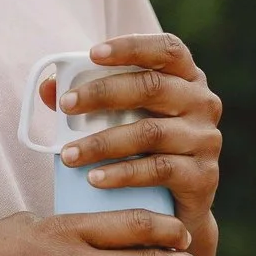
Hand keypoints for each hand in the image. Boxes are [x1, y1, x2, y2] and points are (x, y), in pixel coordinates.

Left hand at [51, 34, 222, 248]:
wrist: (175, 207)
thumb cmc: (143, 151)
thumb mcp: (122, 118)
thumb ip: (89, 99)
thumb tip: (49, 88)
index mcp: (186, 78)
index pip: (166, 49)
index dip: (132, 47)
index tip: (93, 54)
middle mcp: (203, 103)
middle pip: (153, 87)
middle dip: (104, 93)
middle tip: (66, 105)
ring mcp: (206, 139)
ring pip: (150, 132)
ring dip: (103, 142)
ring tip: (68, 155)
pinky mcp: (203, 175)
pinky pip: (159, 170)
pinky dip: (123, 173)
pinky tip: (94, 178)